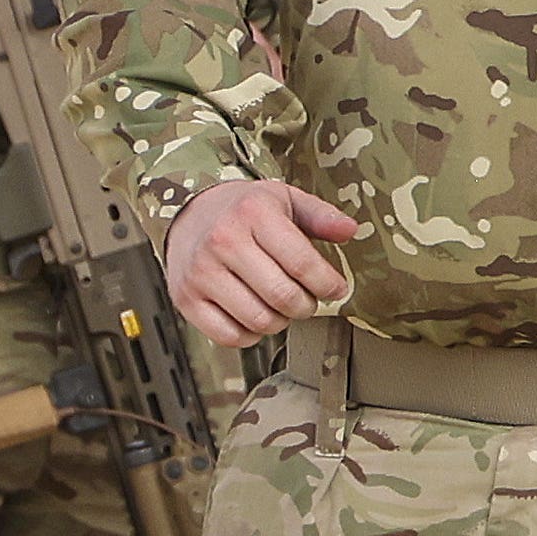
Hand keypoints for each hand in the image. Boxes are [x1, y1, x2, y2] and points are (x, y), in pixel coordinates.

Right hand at [166, 175, 360, 344]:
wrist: (189, 213)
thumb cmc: (244, 210)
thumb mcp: (285, 199)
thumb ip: (321, 216)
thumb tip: (350, 229)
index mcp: (253, 214)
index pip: (302, 262)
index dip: (328, 283)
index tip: (336, 289)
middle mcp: (223, 241)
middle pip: (283, 296)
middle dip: (307, 305)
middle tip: (308, 300)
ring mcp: (201, 272)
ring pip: (258, 320)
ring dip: (281, 321)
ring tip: (282, 306)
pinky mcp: (185, 298)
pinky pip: (229, 336)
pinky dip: (251, 335)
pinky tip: (256, 316)